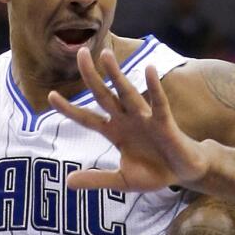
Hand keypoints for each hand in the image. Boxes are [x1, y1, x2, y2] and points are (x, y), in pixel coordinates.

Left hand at [49, 47, 209, 190]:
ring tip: (105, 55)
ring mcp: (145, 118)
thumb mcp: (121, 180)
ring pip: (127, 93)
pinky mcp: (164, 122)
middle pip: (104, 95)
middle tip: (80, 52)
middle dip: (91, 76)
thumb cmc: (154, 173)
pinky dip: (154, 87)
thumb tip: (68, 182)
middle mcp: (127, 120)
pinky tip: (148, 70)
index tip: (50, 95)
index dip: (69, 109)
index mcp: (115, 132)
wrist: (184, 173)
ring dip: (116, 75)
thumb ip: (97, 180)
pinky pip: (158, 102)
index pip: (87, 118)